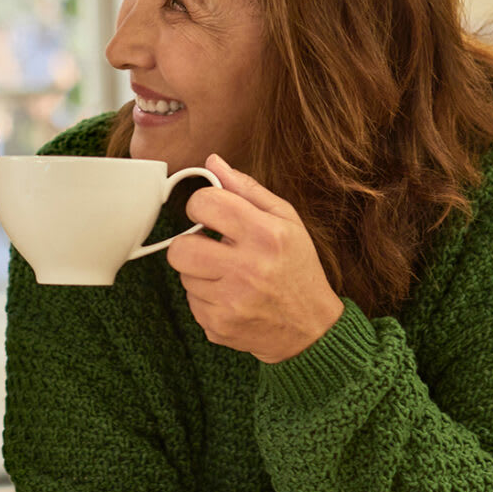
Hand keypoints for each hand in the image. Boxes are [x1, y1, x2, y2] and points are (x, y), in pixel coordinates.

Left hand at [165, 154, 346, 363]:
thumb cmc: (297, 268)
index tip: (210, 215)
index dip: (201, 206)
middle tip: (212, 248)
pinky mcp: (219, 326)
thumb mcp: (286, 221)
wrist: (312, 329)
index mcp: (266, 235)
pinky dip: (206, 298)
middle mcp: (248, 269)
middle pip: (180, 247)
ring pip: (183, 276)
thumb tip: (213, 162)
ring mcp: (231, 302)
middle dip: (191, 245)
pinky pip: (191, 303)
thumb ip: (247, 190)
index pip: (205, 204)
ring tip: (229, 276)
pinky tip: (231, 297)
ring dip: (200, 273)